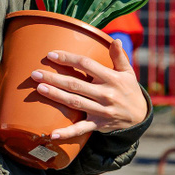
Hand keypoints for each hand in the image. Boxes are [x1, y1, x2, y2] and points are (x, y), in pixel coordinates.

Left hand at [32, 39, 147, 141]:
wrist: (140, 116)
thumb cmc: (129, 90)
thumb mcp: (128, 72)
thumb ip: (119, 56)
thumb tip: (115, 40)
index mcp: (112, 78)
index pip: (86, 65)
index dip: (68, 59)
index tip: (51, 55)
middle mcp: (106, 94)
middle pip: (76, 84)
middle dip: (54, 78)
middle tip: (35, 74)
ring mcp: (101, 110)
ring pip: (75, 102)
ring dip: (56, 96)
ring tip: (39, 89)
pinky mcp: (98, 124)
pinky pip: (81, 129)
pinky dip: (67, 132)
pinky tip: (52, 134)